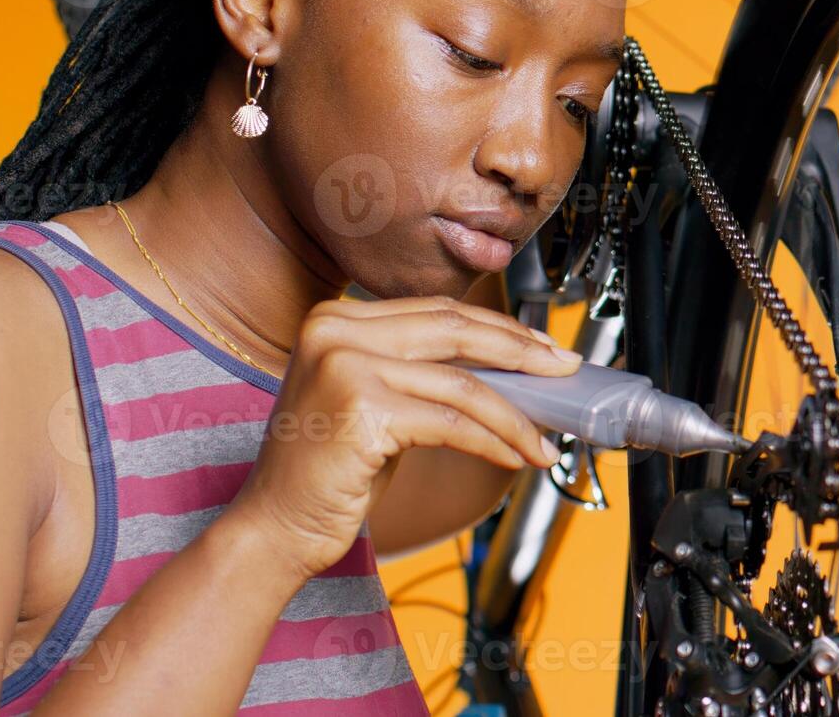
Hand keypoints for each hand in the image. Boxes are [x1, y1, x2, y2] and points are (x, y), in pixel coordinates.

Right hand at [224, 295, 580, 579]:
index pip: (439, 311)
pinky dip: (494, 441)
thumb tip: (509, 365)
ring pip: (462, 384)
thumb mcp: (377, 401)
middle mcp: (335, 329)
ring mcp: (344, 365)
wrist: (274, 527)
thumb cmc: (330, 470)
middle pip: (456, 331)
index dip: (500, 329)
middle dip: (523, 354)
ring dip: (515, 417)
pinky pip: (452, 424)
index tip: (544, 349)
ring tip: (542, 442)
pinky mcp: (361, 409)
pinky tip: (515, 458)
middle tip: (564, 372)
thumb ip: (424, 371)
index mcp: (337, 316)